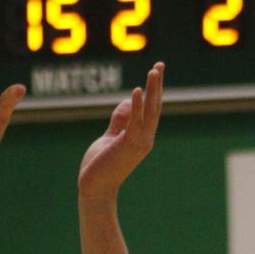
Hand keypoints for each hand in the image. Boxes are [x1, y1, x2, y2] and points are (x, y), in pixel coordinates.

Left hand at [78, 62, 163, 200]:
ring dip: (152, 91)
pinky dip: (136, 107)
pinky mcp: (127, 145)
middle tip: (160, 65)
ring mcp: (138, 143)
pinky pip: (134, 123)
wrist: (94, 189)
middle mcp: (144, 139)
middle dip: (157, 85)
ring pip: (149, 112)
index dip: (154, 89)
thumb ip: (120, 120)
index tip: (156, 70)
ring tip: (154, 71)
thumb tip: (128, 100)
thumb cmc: (101, 167)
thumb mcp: (110, 137)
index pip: (151, 109)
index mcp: (141, 137)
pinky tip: (137, 91)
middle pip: (154, 107)